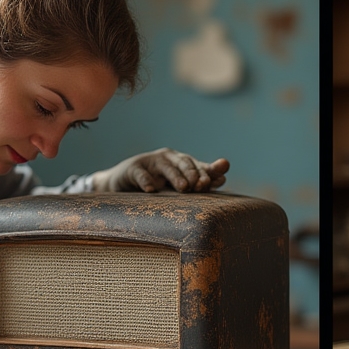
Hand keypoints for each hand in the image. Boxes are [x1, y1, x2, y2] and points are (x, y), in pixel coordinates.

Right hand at [95, 148, 228, 192]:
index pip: (199, 166)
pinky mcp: (133, 169)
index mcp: (183, 162)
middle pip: (184, 163)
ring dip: (176, 177)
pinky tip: (151, 190)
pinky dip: (146, 181)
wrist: (124, 183)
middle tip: (200, 185)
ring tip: (184, 188)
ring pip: (166, 167)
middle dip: (194, 173)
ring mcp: (151, 162)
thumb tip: (223, 179)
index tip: (218, 182)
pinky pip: (140, 174)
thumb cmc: (158, 183)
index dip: (208, 173)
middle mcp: (169, 159)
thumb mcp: (180, 182)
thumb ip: (201, 180)